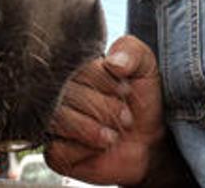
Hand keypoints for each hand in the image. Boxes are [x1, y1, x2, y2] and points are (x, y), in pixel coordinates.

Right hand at [46, 35, 167, 185]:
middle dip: (102, 107)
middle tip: (125, 116)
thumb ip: (131, 51)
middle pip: (64, 94)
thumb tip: (112, 62)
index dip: (102, 80)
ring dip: (92, 128)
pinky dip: (82, 149)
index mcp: (75, 68)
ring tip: (114, 135)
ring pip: (57, 119)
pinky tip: (99, 148)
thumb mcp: (144, 66)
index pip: (75, 67)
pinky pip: (56, 150)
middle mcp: (59, 93)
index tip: (126, 91)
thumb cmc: (142, 99)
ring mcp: (55, 122)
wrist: (150, 140)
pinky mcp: (55, 152)